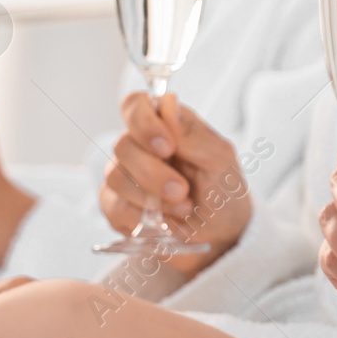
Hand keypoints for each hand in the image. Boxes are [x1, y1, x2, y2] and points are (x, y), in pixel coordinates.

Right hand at [100, 91, 251, 276]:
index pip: (134, 105)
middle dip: (154, 172)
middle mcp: (140, 146)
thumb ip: (194, 133)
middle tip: (183, 190)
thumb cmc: (223, 188)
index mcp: (165, 124)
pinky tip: (165, 222)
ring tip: (183, 207)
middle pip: (123, 145)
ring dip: (152, 197)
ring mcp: (124, 175)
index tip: (167, 146)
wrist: (221, 233)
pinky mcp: (116, 206)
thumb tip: (167, 103)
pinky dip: (141, 218)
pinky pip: (113, 207)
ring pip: (115, 177)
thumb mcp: (220, 159)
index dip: (143, 122)